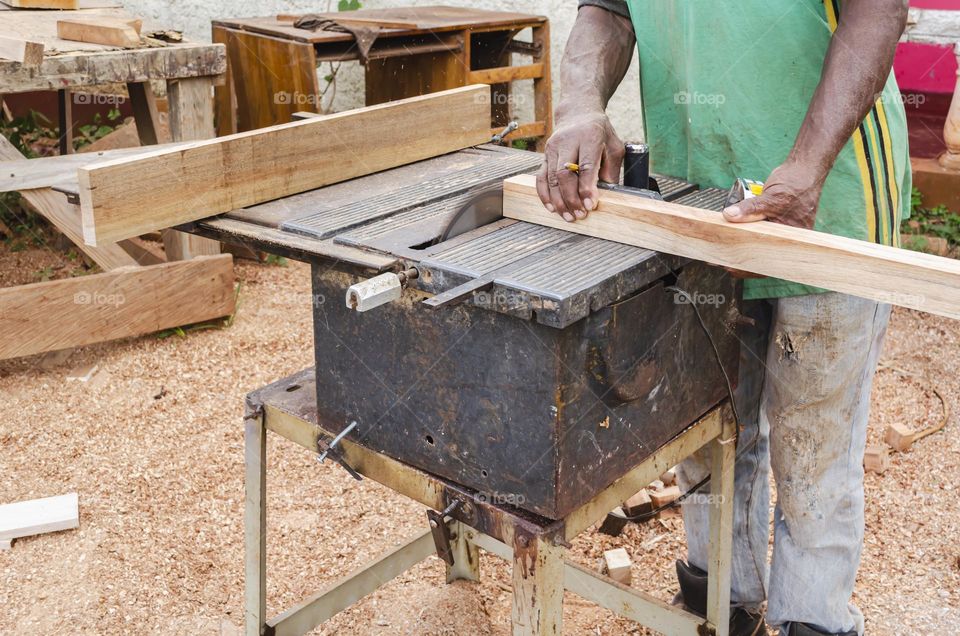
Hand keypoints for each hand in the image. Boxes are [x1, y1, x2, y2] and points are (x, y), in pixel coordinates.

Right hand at [536, 111, 623, 221]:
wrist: (578, 113)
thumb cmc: (599, 132)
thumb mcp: (614, 146)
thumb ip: (611, 170)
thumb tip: (605, 196)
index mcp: (589, 136)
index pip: (586, 166)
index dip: (587, 188)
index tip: (590, 205)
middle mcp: (567, 141)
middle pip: (564, 174)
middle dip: (571, 198)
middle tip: (580, 215)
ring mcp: (553, 148)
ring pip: (551, 178)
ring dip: (559, 201)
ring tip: (568, 217)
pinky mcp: (544, 155)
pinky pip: (541, 177)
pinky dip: (545, 195)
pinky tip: (552, 208)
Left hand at [721, 162, 827, 278]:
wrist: (804, 169)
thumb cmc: (795, 183)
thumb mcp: (770, 197)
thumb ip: (750, 208)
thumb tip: (729, 216)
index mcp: (791, 238)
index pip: (769, 261)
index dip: (749, 267)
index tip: (729, 266)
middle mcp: (786, 238)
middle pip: (761, 254)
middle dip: (740, 257)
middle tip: (719, 258)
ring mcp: (780, 230)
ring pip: (757, 243)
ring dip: (741, 245)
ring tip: (722, 248)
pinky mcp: (773, 222)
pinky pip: (758, 232)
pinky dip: (745, 233)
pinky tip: (732, 233)